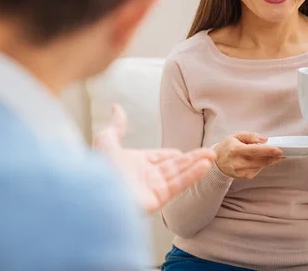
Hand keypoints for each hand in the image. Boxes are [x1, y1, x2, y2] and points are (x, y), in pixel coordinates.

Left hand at [93, 104, 215, 213]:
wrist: (95, 192)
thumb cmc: (98, 167)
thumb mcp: (106, 139)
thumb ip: (116, 125)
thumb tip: (116, 107)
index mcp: (135, 163)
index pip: (159, 157)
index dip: (172, 154)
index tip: (185, 152)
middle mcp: (145, 177)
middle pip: (174, 165)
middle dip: (192, 159)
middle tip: (210, 152)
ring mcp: (152, 188)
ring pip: (179, 174)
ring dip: (197, 165)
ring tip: (213, 155)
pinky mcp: (158, 199)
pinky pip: (178, 185)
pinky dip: (192, 175)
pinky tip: (205, 165)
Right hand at [214, 133, 282, 178]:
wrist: (217, 163)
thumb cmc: (227, 147)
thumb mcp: (236, 136)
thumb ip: (250, 136)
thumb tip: (264, 139)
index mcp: (235, 150)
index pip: (254, 151)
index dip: (268, 151)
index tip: (279, 150)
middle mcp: (238, 162)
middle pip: (261, 160)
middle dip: (273, 156)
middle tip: (281, 152)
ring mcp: (241, 171)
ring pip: (261, 166)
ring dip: (269, 160)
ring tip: (270, 154)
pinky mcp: (244, 177)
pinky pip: (258, 170)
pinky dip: (261, 164)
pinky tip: (256, 160)